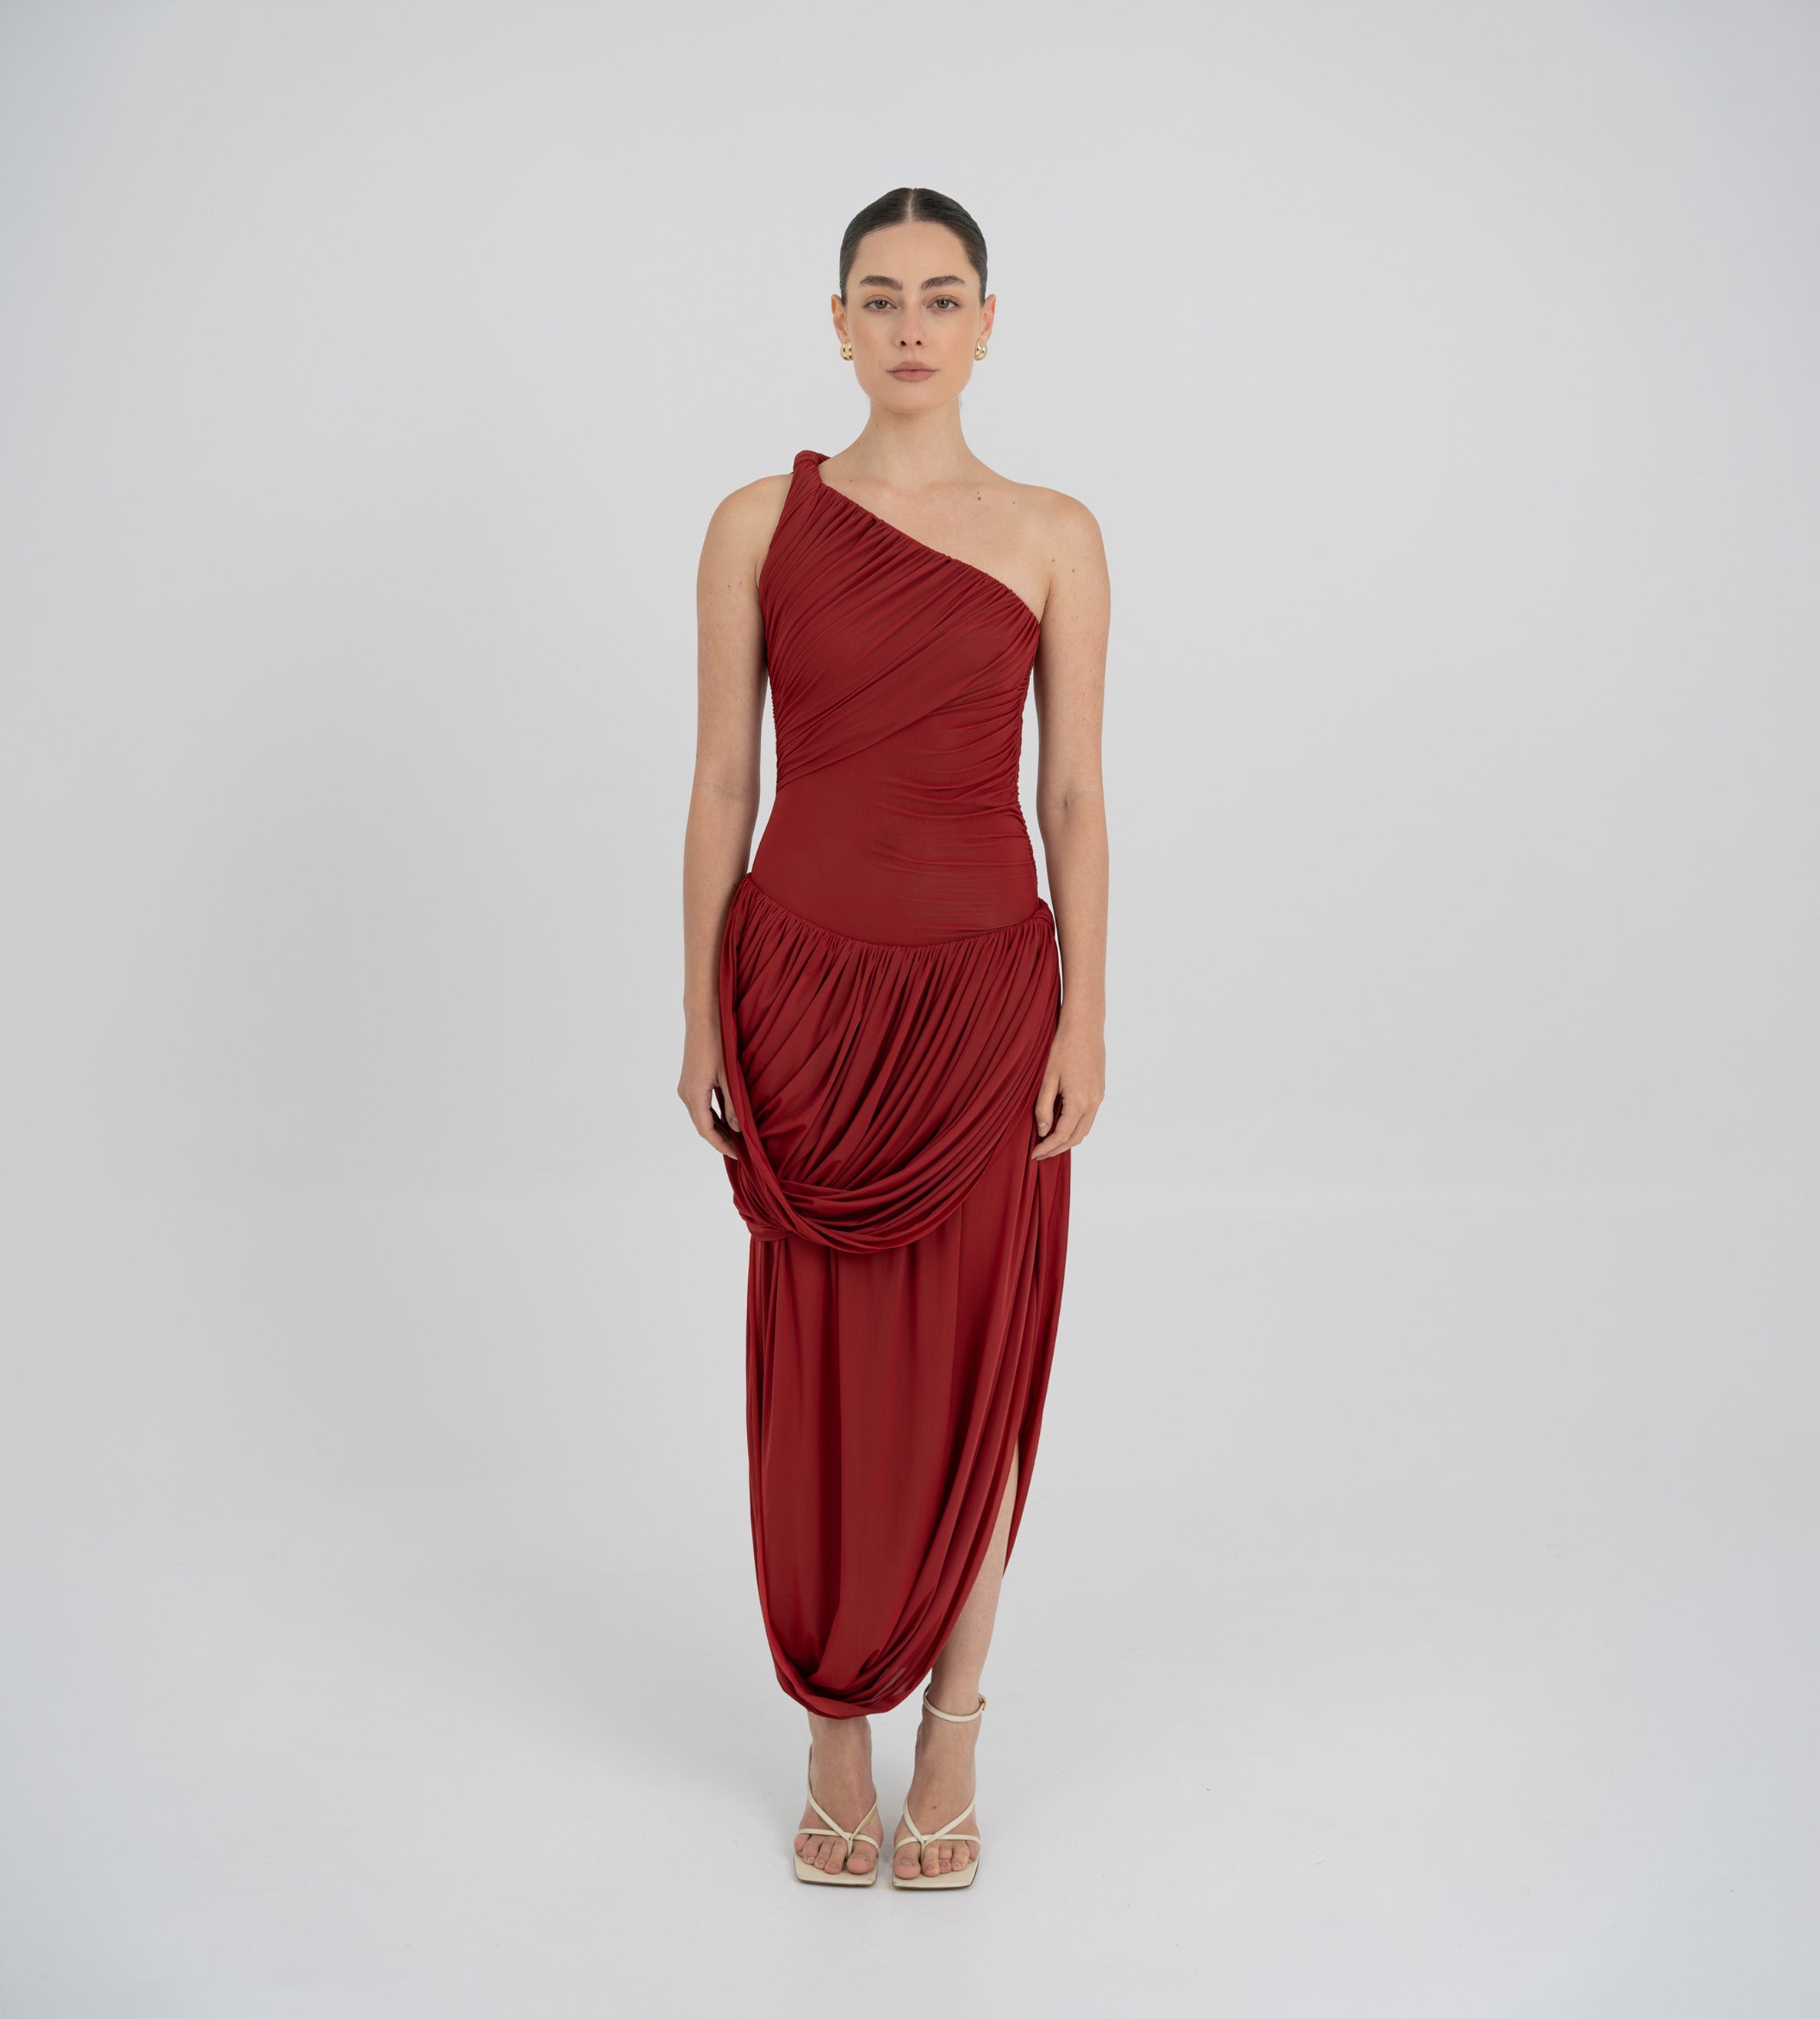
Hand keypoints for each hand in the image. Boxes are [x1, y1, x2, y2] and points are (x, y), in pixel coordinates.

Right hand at [679, 1022, 743, 1158]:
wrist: (702, 1017)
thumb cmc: (717, 1041)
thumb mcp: (729, 1074)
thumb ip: (733, 1103)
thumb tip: (737, 1128)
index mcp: (694, 1094)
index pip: (706, 1131)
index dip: (722, 1145)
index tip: (738, 1154)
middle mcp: (685, 1093)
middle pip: (701, 1126)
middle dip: (719, 1140)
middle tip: (740, 1150)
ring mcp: (685, 1087)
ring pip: (700, 1117)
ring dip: (716, 1129)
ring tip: (735, 1138)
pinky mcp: (689, 1081)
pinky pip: (699, 1106)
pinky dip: (712, 1117)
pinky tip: (726, 1119)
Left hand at [1031, 1016, 1103, 1159]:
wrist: (1085, 1026)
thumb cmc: (1063, 1047)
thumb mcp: (1048, 1078)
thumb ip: (1044, 1106)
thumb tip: (1043, 1130)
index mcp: (1079, 1102)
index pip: (1061, 1135)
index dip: (1047, 1147)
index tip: (1034, 1154)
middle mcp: (1093, 1103)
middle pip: (1075, 1138)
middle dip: (1057, 1149)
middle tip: (1040, 1153)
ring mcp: (1099, 1097)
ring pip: (1085, 1129)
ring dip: (1068, 1139)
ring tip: (1049, 1142)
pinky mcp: (1100, 1091)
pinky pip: (1090, 1117)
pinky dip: (1076, 1127)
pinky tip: (1062, 1124)